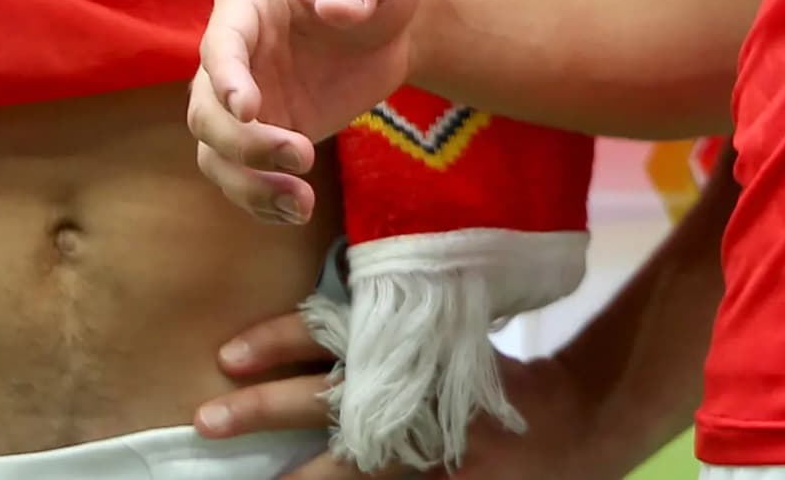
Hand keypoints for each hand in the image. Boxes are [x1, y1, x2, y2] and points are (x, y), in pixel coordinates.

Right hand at [189, 0, 425, 222]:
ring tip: (300, 204)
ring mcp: (245, 102)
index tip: (250, 111)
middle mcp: (233, 56)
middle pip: (205, 111)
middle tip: (303, 155)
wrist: (390, 23)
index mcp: (247, 4)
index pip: (220, 43)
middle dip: (243, 142)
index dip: (226, 78)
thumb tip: (337, 8)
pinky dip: (262, 201)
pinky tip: (297, 211)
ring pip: (216, 153)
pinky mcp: (266, 134)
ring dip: (248, 184)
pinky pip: (244, 176)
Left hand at [193, 311, 596, 479]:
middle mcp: (419, 393)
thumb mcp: (450, 329)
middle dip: (266, 408)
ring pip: (349, 459)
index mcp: (418, 343)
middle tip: (207, 417)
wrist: (577, 423)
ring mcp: (429, 448)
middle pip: (331, 398)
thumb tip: (319, 320)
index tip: (228, 356)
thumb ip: (393, 326)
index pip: (340, 334)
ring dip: (293, 472)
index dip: (282, 340)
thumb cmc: (501, 369)